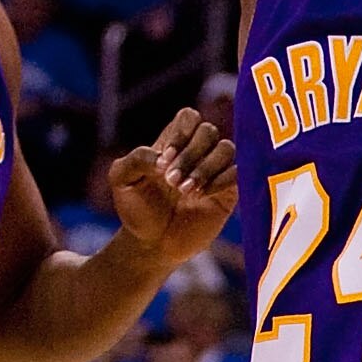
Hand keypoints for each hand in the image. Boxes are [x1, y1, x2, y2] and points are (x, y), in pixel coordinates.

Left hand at [110, 109, 238, 266]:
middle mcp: (198, 153)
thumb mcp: (121, 179)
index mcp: (173, 143)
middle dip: (190, 155)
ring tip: (186, 192)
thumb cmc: (136, 209)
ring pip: (227, 148)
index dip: (181, 132)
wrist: (151, 244)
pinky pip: (239, 173)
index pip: (189, 117)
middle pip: (208, 131)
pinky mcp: (230, 192)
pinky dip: (221, 181)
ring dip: (205, 168)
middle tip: (172, 182)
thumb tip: (163, 158)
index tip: (165, 160)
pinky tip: (202, 197)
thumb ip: (136, 158)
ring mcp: (216, 171)